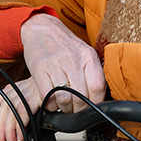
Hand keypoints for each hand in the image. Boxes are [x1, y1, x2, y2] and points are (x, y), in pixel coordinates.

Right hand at [0, 13, 106, 140]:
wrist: (42, 28)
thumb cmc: (65, 44)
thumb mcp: (85, 52)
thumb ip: (93, 72)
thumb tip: (101, 97)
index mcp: (88, 56)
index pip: (98, 87)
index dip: (96, 103)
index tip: (92, 109)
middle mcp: (74, 60)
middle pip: (81, 98)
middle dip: (79, 111)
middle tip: (76, 111)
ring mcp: (56, 65)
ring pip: (64, 100)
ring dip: (65, 109)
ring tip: (64, 106)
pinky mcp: (39, 70)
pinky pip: (47, 96)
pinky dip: (50, 105)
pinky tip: (52, 101)